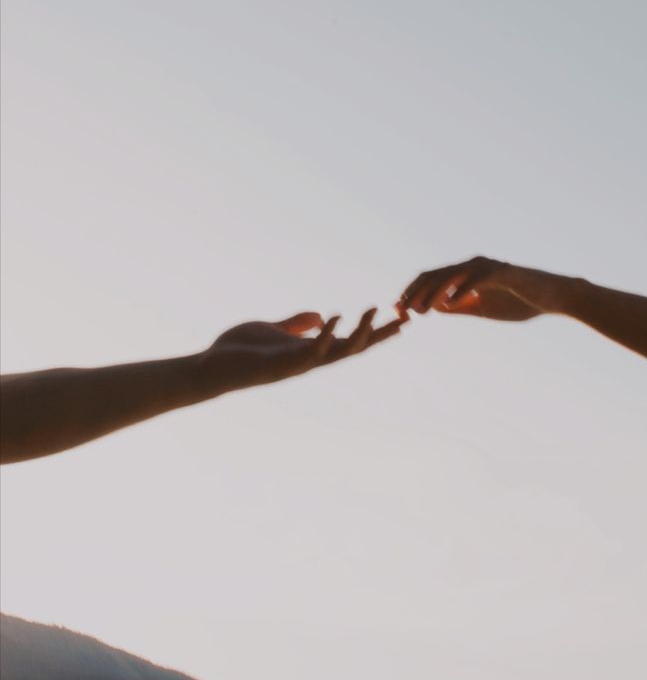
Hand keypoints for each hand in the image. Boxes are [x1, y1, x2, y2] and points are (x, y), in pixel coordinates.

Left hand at [198, 309, 406, 397]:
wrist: (209, 369)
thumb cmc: (237, 352)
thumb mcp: (272, 330)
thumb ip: (296, 325)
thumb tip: (320, 316)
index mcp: (308, 351)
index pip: (349, 342)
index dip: (375, 332)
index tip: (400, 320)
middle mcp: (308, 360)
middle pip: (353, 349)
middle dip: (378, 335)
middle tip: (404, 319)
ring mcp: (296, 364)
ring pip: (337, 352)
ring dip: (356, 333)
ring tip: (372, 310)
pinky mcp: (280, 364)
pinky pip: (309, 351)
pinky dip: (324, 336)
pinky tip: (334, 317)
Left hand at [398, 257, 563, 320]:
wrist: (553, 298)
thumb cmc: (519, 302)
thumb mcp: (482, 308)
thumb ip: (459, 306)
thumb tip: (433, 307)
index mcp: (467, 274)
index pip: (432, 280)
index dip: (412, 292)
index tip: (397, 309)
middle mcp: (473, 265)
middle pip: (436, 275)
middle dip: (415, 292)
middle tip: (401, 309)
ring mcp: (487, 267)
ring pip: (452, 276)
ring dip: (433, 292)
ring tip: (419, 309)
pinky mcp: (503, 273)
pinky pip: (477, 280)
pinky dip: (462, 291)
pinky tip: (448, 304)